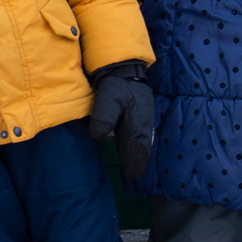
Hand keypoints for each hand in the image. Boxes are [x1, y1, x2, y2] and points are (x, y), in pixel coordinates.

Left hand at [85, 61, 154, 179]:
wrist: (124, 68)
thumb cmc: (117, 84)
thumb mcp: (109, 98)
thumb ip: (104, 116)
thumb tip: (99, 135)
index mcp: (138, 122)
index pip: (137, 145)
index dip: (136, 159)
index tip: (134, 173)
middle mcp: (142, 123)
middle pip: (140, 144)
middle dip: (138, 157)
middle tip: (136, 172)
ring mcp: (141, 118)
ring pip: (139, 138)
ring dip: (137, 150)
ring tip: (135, 163)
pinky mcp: (137, 114)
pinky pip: (137, 132)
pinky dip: (136, 141)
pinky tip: (132, 145)